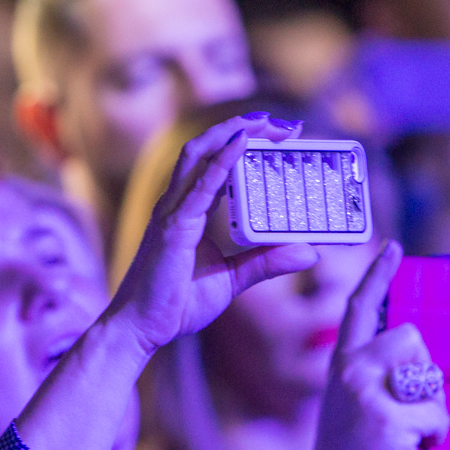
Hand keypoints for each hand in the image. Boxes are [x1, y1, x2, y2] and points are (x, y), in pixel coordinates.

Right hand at [105, 114, 319, 353]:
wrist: (140, 328)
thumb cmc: (176, 303)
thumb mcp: (232, 279)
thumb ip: (265, 262)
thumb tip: (309, 252)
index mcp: (190, 210)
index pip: (217, 162)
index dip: (246, 142)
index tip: (282, 135)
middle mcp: (179, 202)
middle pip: (209, 148)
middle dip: (244, 127)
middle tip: (284, 124)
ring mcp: (173, 211)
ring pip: (199, 154)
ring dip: (233, 132)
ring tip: (265, 122)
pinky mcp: (174, 227)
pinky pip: (199, 186)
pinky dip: (221, 161)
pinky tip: (241, 144)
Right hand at [300, 240, 449, 449]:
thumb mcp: (352, 401)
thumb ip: (373, 373)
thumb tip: (416, 348)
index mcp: (343, 362)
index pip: (360, 306)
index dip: (378, 275)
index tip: (394, 247)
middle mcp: (351, 370)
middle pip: (413, 337)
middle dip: (425, 371)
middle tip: (409, 408)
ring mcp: (368, 393)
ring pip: (430, 375)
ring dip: (433, 407)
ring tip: (410, 432)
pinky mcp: (389, 419)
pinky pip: (436, 412)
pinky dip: (436, 435)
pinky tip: (417, 449)